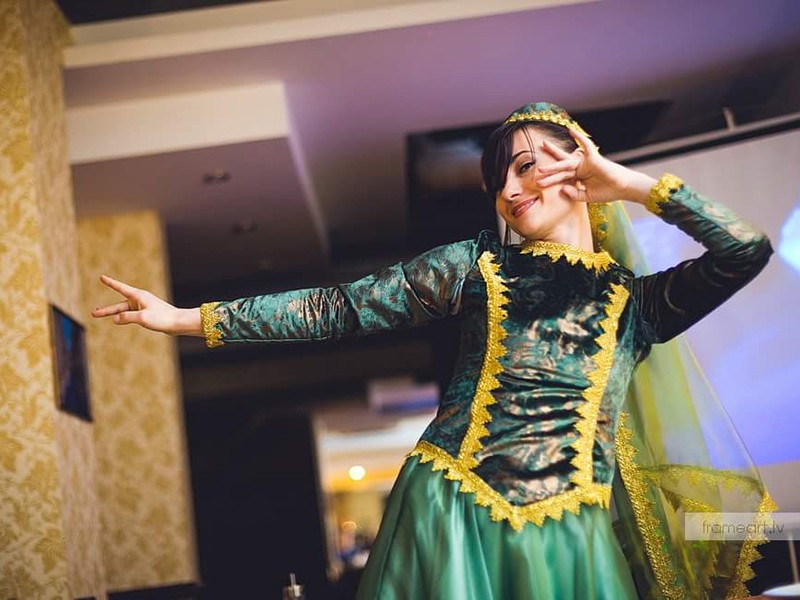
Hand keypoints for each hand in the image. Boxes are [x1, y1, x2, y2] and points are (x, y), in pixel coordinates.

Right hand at [91, 275, 200, 335]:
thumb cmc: (162, 318)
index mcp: (139, 296)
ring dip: (113, 314)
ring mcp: (143, 307)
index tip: (102, 277)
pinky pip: (130, 315)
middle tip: (93, 313)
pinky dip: (122, 317)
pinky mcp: (147, 314)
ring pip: (124, 311)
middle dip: (106, 309)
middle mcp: (140, 300)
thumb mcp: (142, 318)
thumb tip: (114, 319)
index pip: (120, 288)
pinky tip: (118, 320)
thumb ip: (127, 318)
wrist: (178, 322)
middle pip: (119, 305)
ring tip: (99, 314)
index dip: (110, 283)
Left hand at [535, 129, 655, 204]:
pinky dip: (578, 137)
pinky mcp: (594, 158)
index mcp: (578, 176)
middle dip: (548, 167)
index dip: (550, 179)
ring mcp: (586, 162)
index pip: (561, 177)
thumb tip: (561, 189)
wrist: (623, 189)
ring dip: (554, 158)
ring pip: (567, 161)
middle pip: (560, 166)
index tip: (539, 182)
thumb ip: (573, 194)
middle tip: (536, 168)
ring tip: (541, 156)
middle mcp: (580, 168)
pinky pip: (585, 145)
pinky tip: (570, 129)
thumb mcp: (586, 196)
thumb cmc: (607, 191)